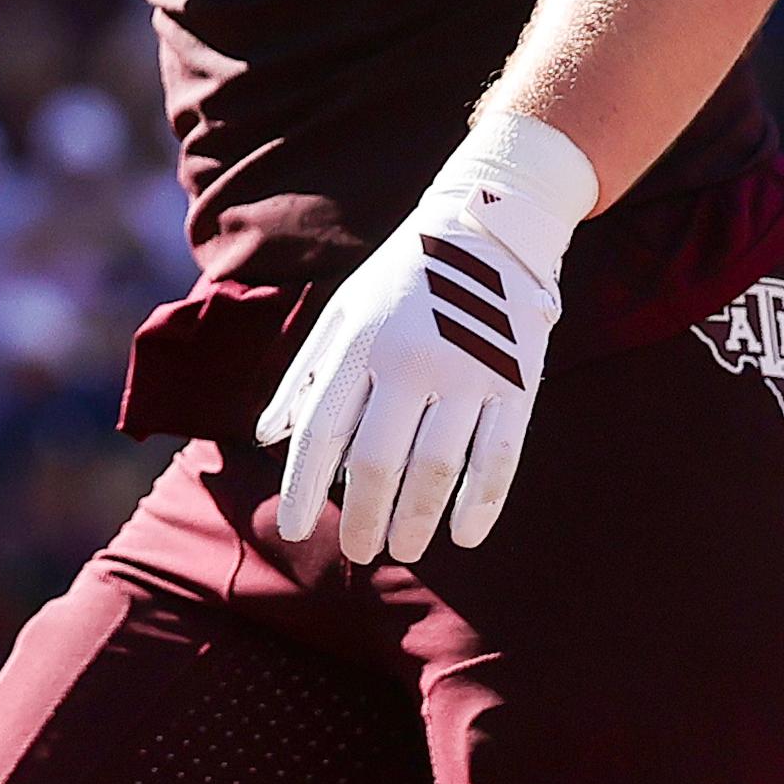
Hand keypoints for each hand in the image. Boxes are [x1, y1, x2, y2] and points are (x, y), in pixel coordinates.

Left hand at [257, 111, 597, 563]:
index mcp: (360, 345)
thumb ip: (305, 377)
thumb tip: (267, 438)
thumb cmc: (401, 281)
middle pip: (376, 462)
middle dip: (362, 517)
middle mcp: (410, 362)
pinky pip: (498, 457)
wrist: (486, 230)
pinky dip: (481, 503)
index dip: (302, 487)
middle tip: (357, 552)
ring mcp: (468, 374)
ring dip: (415, 520)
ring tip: (401, 550)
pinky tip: (465, 536)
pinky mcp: (517, 383)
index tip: (292, 529)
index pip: (320, 431)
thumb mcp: (342, 315)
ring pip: (436, 469)